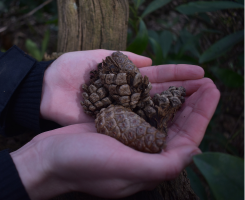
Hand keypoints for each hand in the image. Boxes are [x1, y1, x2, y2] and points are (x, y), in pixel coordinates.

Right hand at [12, 79, 219, 198]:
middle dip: (193, 104)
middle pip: (176, 126)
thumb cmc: (82, 164)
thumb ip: (162, 165)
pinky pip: (143, 111)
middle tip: (207, 81)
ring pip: (161, 117)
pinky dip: (154, 99)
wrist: (48, 157)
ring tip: (190, 80)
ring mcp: (130, 139)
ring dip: (176, 99)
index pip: (186, 140)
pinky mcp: (116, 127)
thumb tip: (194, 151)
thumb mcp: (123, 168)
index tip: (212, 91)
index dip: (202, 115)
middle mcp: (144, 153)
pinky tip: (162, 87)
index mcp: (150, 165)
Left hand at [40, 50, 206, 126]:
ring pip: (154, 113)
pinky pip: (138, 128)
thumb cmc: (67, 71)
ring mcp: (123, 113)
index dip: (179, 75)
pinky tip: (175, 131)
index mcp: (125, 79)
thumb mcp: (95, 58)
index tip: (201, 74)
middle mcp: (128, 97)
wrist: (44, 92)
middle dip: (186, 93)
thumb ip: (122, 60)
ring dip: (177, 112)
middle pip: (162, 96)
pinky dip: (156, 129)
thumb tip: (149, 61)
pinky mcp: (113, 127)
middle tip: (210, 92)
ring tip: (202, 109)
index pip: (159, 77)